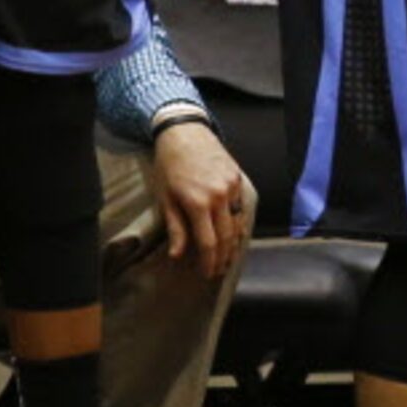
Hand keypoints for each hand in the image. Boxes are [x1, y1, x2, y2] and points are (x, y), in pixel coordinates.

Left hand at [150, 117, 250, 281]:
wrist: (185, 132)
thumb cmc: (169, 165)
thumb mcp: (165, 198)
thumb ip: (175, 228)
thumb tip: (178, 255)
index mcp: (198, 203)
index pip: (209, 243)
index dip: (210, 262)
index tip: (208, 274)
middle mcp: (219, 196)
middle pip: (227, 237)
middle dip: (224, 258)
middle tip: (220, 271)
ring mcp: (232, 187)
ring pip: (238, 223)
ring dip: (234, 243)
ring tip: (228, 257)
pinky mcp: (238, 179)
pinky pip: (241, 207)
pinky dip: (238, 223)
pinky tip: (233, 233)